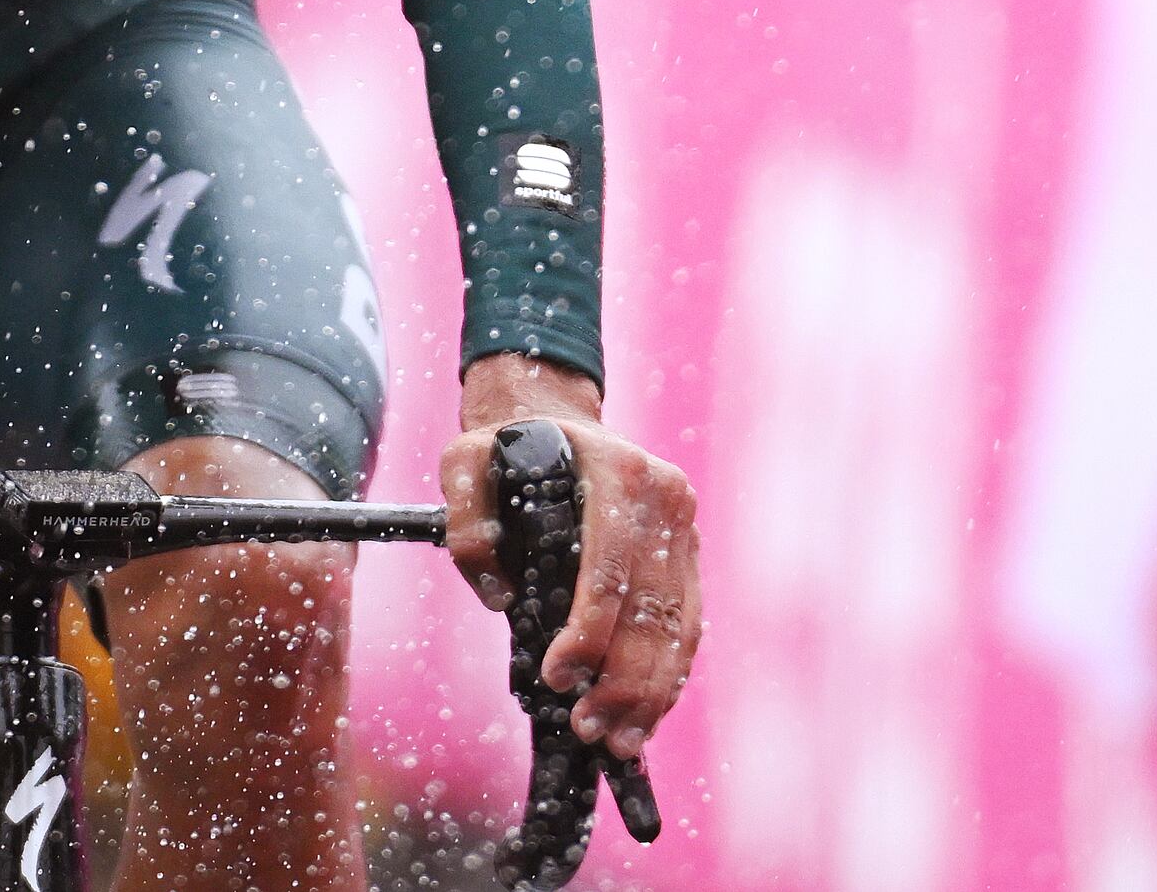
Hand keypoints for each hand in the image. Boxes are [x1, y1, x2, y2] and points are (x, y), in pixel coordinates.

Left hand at [437, 355, 699, 762]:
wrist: (557, 416)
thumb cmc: (509, 447)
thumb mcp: (466, 461)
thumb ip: (465, 521)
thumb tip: (500, 594)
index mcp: (619, 472)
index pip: (610, 568)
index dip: (588, 632)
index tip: (558, 677)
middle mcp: (665, 498)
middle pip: (651, 607)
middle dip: (623, 680)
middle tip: (591, 729)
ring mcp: (685, 526)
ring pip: (678, 624)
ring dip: (652, 691)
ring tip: (620, 740)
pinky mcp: (690, 553)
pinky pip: (688, 623)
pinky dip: (669, 674)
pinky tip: (646, 713)